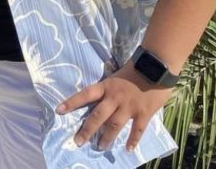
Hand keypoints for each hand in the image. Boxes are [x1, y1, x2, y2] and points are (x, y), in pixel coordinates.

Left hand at [56, 62, 172, 151]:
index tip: (59, 110)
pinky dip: (133, 140)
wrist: (156, 67)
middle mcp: (115, 97)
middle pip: (97, 116)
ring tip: (100, 146)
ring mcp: (129, 106)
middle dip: (87, 130)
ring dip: (106, 138)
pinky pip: (137, 130)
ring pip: (114, 125)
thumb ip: (108, 88)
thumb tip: (98, 98)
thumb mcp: (116, 76)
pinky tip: (128, 149)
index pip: (85, 94)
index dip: (71, 102)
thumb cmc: (135, 69)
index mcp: (106, 86)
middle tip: (78, 141)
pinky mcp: (143, 113)